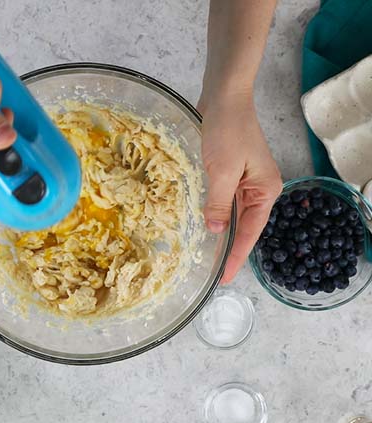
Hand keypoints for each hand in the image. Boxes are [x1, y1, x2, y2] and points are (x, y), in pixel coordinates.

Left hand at [199, 90, 281, 282]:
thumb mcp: (222, 171)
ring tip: (207, 260)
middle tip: (213, 276)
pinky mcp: (230, 175)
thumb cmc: (228, 130)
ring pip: (232, 217)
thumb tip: (215, 231)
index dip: (236, 257)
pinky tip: (204, 230)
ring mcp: (245, 182)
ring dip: (220, 236)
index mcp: (266, 191)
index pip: (250, 233)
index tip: (225, 278)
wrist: (224, 98)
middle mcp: (259, 189)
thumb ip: (218, 204)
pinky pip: (223, 203)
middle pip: (243, 228)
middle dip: (229, 251)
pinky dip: (215, 217)